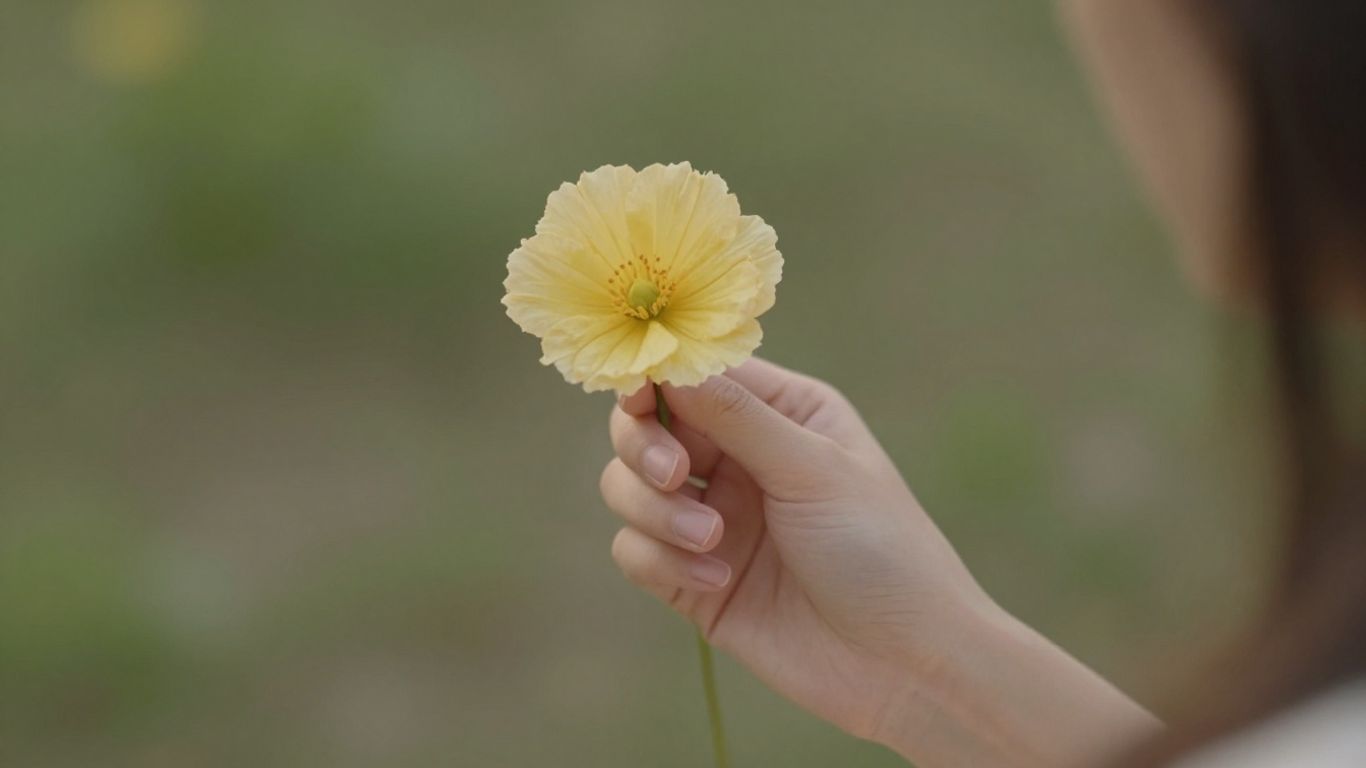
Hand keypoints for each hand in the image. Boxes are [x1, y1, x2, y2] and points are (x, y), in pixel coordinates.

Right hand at [600, 358, 1160, 765]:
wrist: (903, 665)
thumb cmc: (880, 549)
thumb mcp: (812, 469)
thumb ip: (736, 415)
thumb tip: (666, 360)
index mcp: (780, 415)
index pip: (695, 375)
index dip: (655, 377)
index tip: (636, 395)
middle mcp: (739, 459)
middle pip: (645, 427)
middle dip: (645, 447)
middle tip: (674, 474)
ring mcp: (712, 519)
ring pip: (628, 488)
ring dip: (656, 511)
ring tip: (713, 541)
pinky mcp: (692, 580)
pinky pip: (636, 550)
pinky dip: (664, 561)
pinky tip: (718, 582)